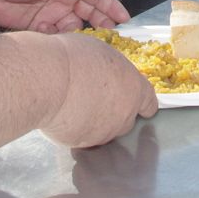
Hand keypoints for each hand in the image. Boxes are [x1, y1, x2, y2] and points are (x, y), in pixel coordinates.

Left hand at [0, 0, 129, 32]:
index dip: (110, 5)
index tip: (124, 19)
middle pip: (88, 10)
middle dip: (101, 21)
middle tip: (111, 35)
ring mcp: (50, 9)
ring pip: (74, 24)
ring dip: (79, 32)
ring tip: (80, 39)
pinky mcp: (37, 24)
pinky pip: (56, 34)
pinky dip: (60, 38)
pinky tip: (56, 38)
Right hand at [39, 33, 157, 146]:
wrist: (49, 81)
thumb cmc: (73, 60)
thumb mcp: (101, 53)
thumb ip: (111, 71)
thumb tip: (106, 74)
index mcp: (134, 88)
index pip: (149, 103)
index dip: (142, 104)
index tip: (141, 106)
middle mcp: (124, 114)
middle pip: (126, 119)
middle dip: (114, 113)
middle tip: (95, 98)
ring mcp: (105, 132)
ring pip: (104, 131)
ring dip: (95, 122)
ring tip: (76, 105)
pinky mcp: (84, 144)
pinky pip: (83, 138)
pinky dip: (76, 130)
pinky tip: (64, 115)